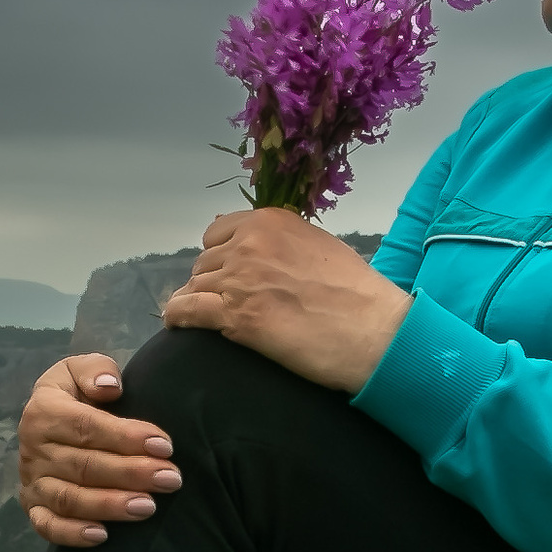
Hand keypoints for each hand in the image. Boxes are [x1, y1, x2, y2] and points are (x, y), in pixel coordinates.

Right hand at [18, 353, 181, 549]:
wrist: (53, 423)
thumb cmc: (79, 396)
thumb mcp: (81, 369)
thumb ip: (94, 370)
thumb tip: (109, 388)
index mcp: (43, 411)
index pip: (86, 426)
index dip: (126, 438)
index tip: (165, 446)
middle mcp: (33, 448)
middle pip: (83, 466)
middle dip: (131, 474)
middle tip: (171, 479)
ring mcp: (31, 481)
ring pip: (69, 499)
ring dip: (110, 505)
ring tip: (148, 506)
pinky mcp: (33, 507)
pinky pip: (47, 526)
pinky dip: (71, 534)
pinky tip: (102, 536)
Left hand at [162, 207, 410, 391]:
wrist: (373, 329)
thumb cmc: (358, 293)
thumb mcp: (320, 246)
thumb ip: (284, 241)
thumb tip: (254, 244)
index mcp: (270, 222)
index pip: (218, 232)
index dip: (220, 254)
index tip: (228, 272)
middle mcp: (249, 243)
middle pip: (205, 262)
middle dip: (211, 281)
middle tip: (224, 302)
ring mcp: (239, 278)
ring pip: (194, 286)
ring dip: (197, 301)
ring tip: (203, 317)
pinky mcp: (234, 315)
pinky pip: (186, 310)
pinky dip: (178, 317)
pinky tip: (178, 324)